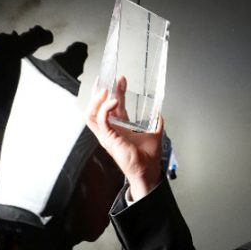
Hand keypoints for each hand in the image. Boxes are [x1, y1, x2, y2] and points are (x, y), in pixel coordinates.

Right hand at [85, 75, 163, 200]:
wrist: (148, 170)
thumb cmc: (148, 156)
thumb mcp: (154, 133)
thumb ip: (156, 121)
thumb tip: (159, 112)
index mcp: (118, 127)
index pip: (111, 106)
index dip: (115, 92)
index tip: (121, 79)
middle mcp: (110, 130)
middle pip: (97, 107)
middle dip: (100, 91)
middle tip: (109, 79)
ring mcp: (107, 134)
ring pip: (91, 113)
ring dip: (96, 100)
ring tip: (105, 89)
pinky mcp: (108, 138)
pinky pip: (100, 120)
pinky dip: (105, 109)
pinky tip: (114, 101)